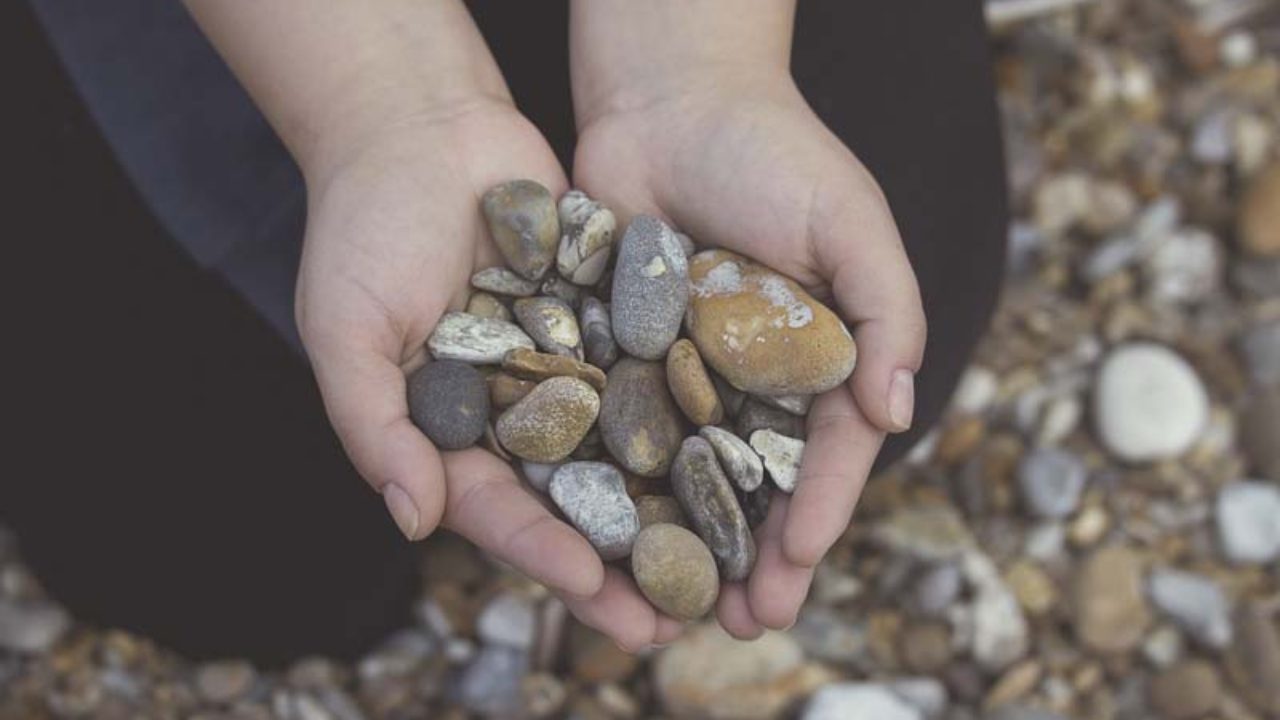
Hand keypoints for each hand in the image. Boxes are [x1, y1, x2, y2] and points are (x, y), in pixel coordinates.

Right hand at [297, 102, 680, 649]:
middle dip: (622, 557)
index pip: (499, 509)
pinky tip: (738, 443)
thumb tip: (414, 521)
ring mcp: (566, 363)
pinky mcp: (608, 316)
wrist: (416, 125)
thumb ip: (373, 426)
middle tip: (675, 615)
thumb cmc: (361, 229)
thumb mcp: (345, 331)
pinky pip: (650, 366)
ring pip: (625, 446)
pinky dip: (689, 406)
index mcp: (449, 430)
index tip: (594, 587)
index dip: (544, 551)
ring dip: (670, 501)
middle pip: (575, 498)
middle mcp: (513, 408)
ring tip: (723, 554)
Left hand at [573, 69, 926, 636]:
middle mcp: (752, 376)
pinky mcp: (619, 356)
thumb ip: (888, 315)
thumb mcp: (852, 223)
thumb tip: (899, 414)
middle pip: (756, 483)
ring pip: (687, 476)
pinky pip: (619, 428)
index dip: (818, 510)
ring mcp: (683, 371)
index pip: (826, 452)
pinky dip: (617, 483)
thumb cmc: (774, 150)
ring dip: (687, 544)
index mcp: (819, 356)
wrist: (668, 96)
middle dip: (755, 555)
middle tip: (744, 622)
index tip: (799, 562)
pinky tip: (607, 536)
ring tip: (678, 608)